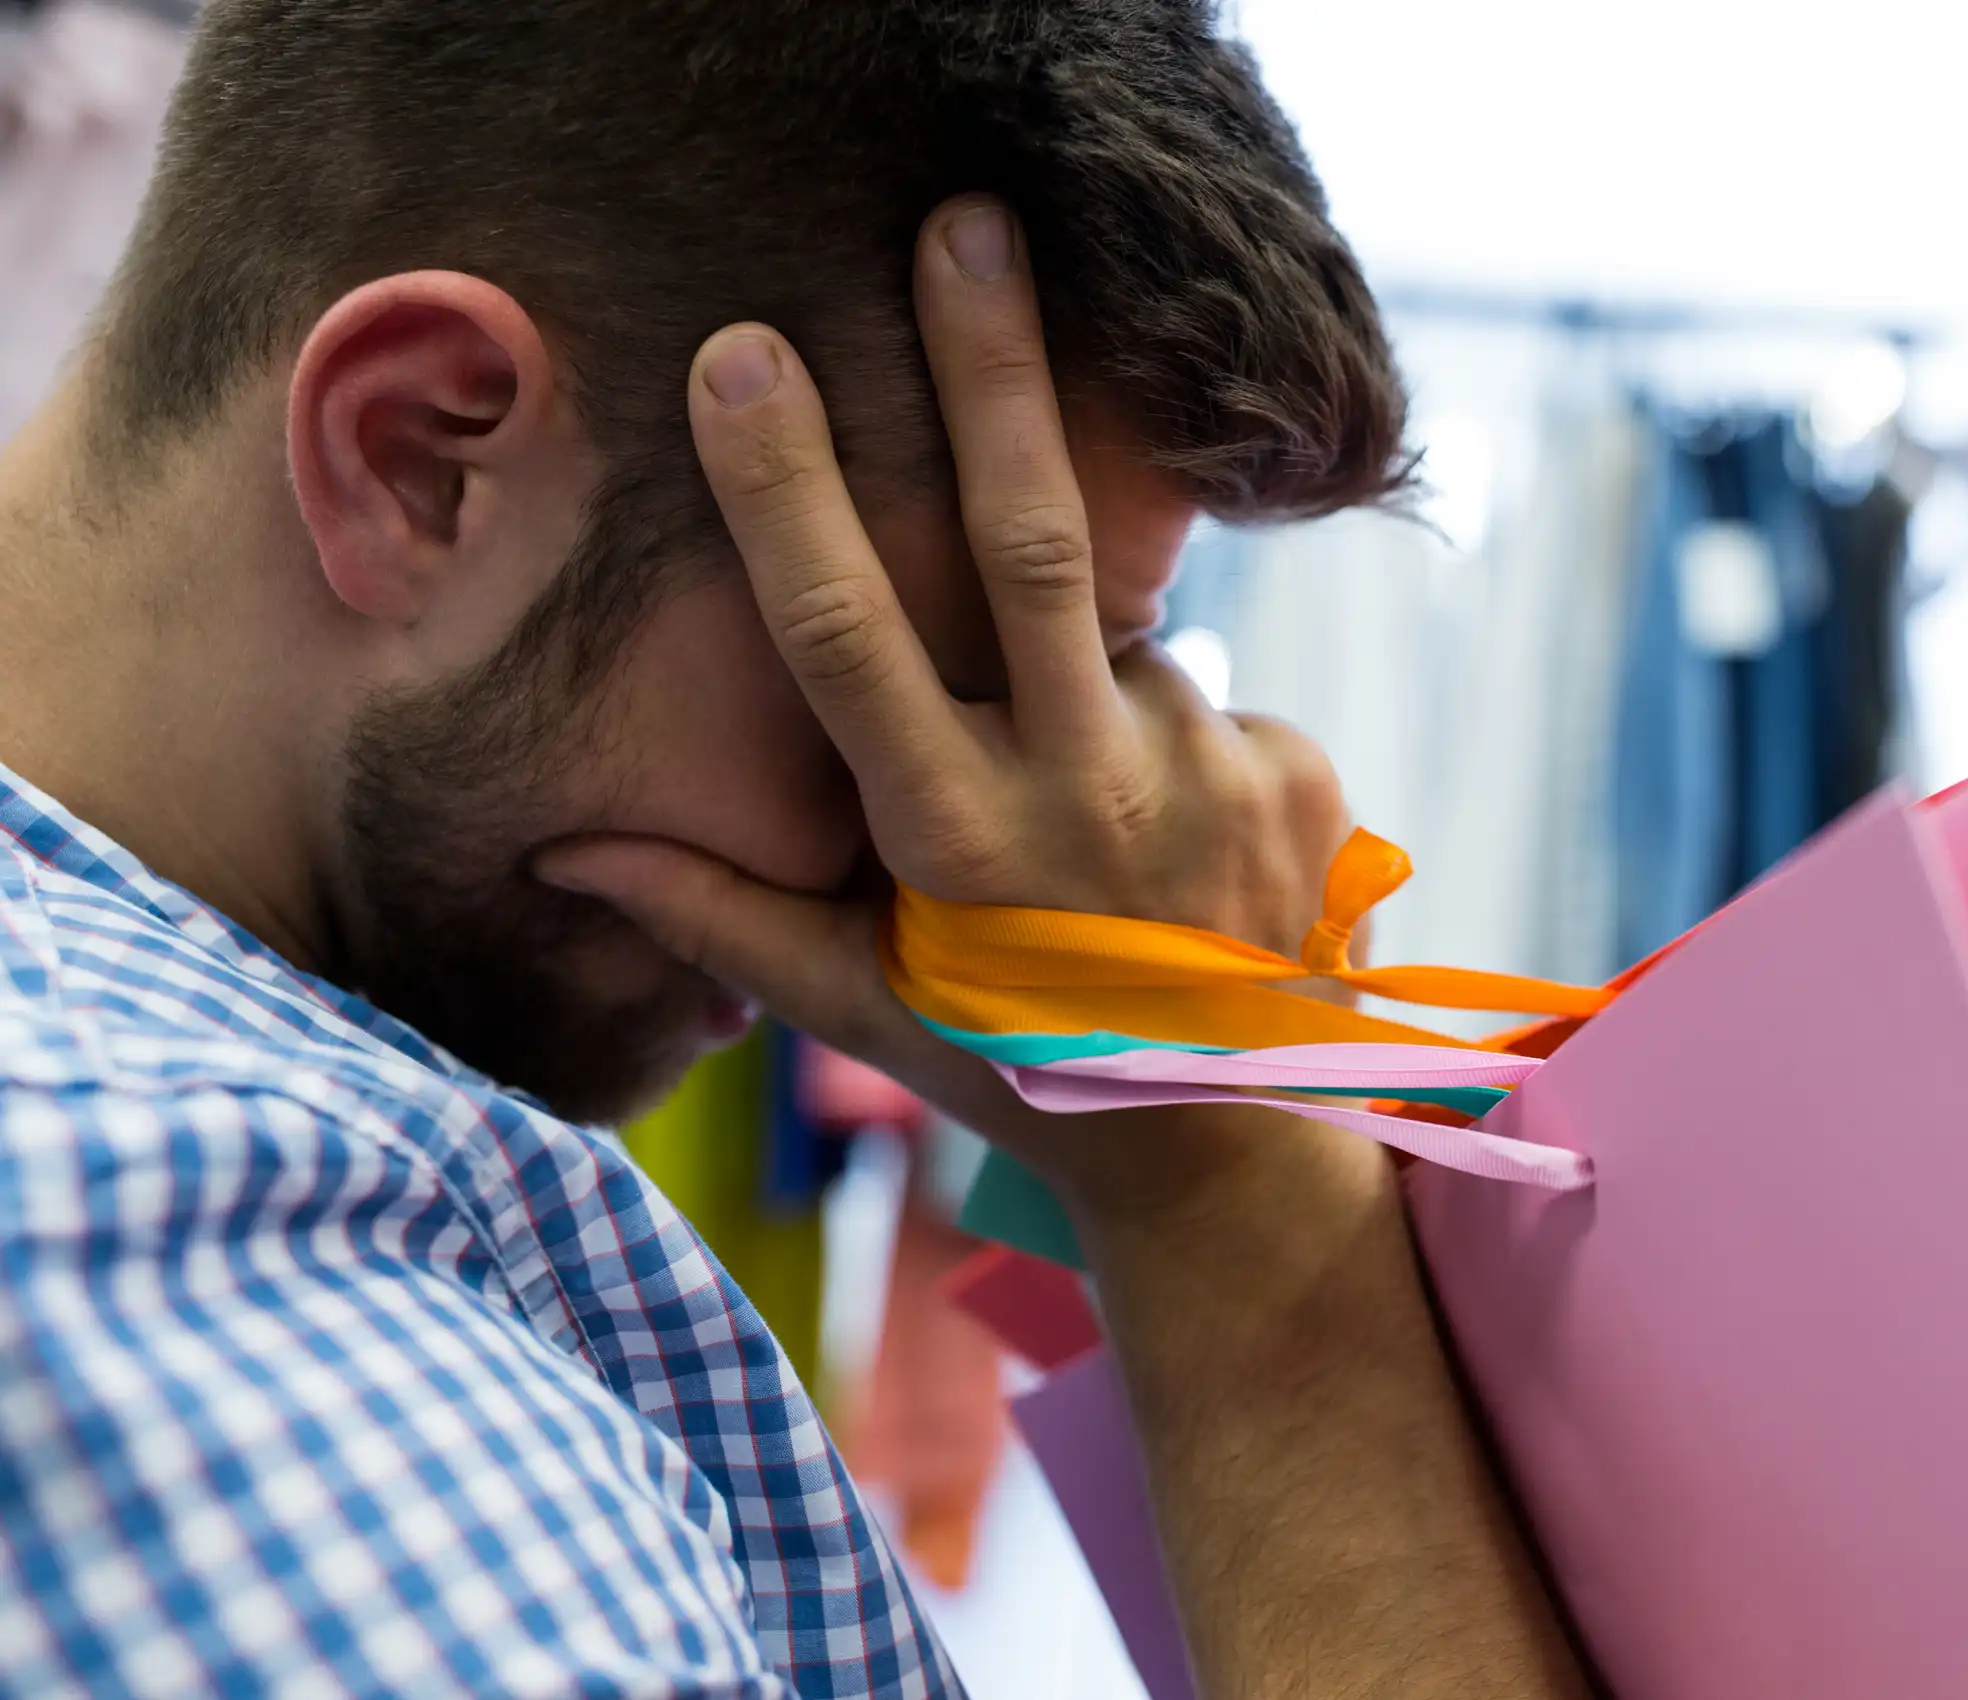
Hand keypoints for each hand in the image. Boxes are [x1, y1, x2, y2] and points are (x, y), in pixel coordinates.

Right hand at [538, 196, 1354, 1212]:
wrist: (1234, 1148)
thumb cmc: (1017, 1065)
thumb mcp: (865, 1005)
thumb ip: (723, 915)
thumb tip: (568, 845)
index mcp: (955, 844)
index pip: (850, 638)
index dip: (789, 493)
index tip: (743, 357)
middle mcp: (1087, 794)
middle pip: (1034, 540)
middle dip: (992, 374)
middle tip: (967, 229)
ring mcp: (1206, 774)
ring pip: (1121, 643)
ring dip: (1092, 689)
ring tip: (1109, 832)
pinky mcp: (1295, 768)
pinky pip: (1207, 699)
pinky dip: (1175, 742)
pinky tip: (1186, 851)